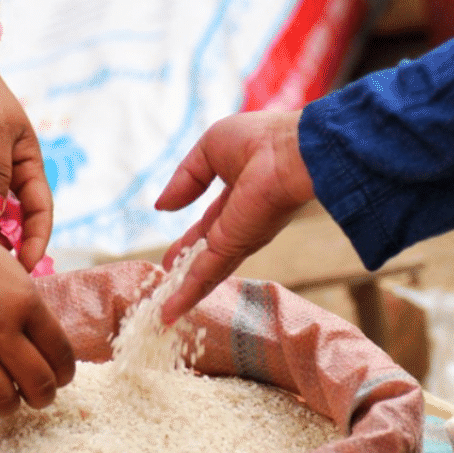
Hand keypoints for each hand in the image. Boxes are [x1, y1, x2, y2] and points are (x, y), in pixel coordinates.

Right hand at [0, 171, 74, 418]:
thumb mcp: (14, 274)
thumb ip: (33, 311)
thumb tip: (49, 350)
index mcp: (26, 302)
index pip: (61, 354)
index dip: (65, 373)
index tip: (60, 377)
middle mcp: (0, 326)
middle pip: (39, 383)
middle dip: (44, 396)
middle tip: (38, 396)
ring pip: (4, 400)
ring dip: (10, 406)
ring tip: (7, 400)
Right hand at [154, 110, 314, 322]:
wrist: (291, 151)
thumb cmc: (260, 140)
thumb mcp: (209, 151)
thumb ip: (185, 180)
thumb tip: (162, 206)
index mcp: (238, 197)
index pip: (209, 226)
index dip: (189, 242)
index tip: (172, 257)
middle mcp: (241, 224)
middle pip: (207, 255)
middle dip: (185, 272)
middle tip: (166, 286)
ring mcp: (239, 240)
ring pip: (206, 272)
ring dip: (184, 292)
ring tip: (165, 311)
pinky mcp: (235, 248)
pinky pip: (205, 274)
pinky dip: (187, 295)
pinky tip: (170, 311)